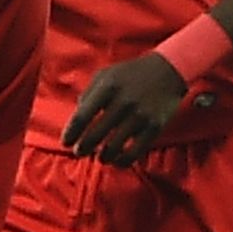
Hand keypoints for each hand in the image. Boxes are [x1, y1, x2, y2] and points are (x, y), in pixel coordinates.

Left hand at [55, 54, 192, 163]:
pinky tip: (117, 161)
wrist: (167, 70)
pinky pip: (135, 152)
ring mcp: (140, 116)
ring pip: (114, 147)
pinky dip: (123, 161)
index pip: (82, 116)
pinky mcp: (154, 127)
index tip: (65, 142)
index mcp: (107, 88)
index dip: (71, 133)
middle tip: (79, 152)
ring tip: (100, 157)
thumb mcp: (105, 75)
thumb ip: (88, 94)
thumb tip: (76, 118)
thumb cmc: (130, 73)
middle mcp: (123, 102)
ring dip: (103, 156)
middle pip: (95, 134)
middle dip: (83, 148)